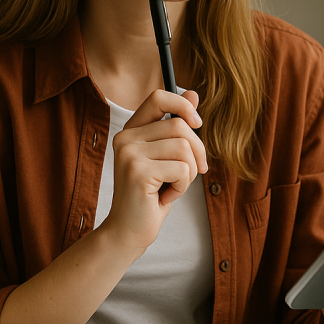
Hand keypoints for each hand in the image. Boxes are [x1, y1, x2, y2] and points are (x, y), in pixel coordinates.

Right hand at [100, 89, 206, 253]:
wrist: (129, 231)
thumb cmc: (151, 194)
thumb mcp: (167, 156)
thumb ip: (177, 126)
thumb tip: (193, 93)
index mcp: (131, 131)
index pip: (158, 97)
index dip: (183, 106)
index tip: (197, 124)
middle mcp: (126, 138)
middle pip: (180, 126)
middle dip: (197, 152)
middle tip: (191, 174)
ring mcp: (130, 154)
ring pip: (184, 148)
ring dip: (189, 173)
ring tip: (173, 186)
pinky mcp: (138, 172)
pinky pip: (182, 169)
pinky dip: (183, 187)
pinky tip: (165, 197)